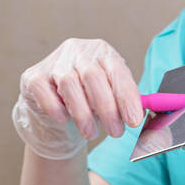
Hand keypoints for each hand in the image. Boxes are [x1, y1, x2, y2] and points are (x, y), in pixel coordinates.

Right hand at [12, 38, 143, 159]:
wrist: (56, 106)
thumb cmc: (91, 100)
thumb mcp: (113, 98)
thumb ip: (130, 105)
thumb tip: (151, 118)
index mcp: (102, 52)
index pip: (117, 70)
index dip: (126, 96)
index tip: (134, 121)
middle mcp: (78, 50)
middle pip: (93, 76)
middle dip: (107, 108)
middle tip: (116, 132)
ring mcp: (54, 61)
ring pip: (69, 84)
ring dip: (83, 113)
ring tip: (91, 134)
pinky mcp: (33, 76)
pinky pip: (44, 91)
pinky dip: (56, 107)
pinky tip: (65, 120)